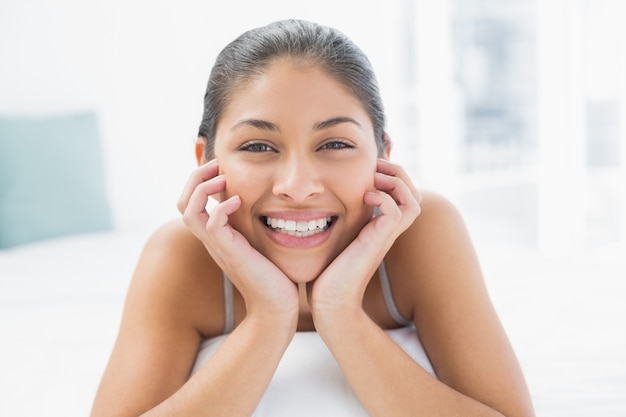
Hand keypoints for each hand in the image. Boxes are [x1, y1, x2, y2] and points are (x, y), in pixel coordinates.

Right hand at [177, 160, 298, 322]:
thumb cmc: (273, 275)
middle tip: (216, 164)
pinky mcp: (230, 252)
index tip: (221, 167)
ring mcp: (217, 246)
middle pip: (182, 202)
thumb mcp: (260, 242)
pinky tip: (239, 201)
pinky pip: (211, 225)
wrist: (276, 306)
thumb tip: (265, 203)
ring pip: (188, 210)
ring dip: (202, 188)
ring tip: (222, 178)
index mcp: (216, 235)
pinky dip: (221, 207)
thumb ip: (255, 225)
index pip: (190, 202)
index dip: (199, 180)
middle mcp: (211, 239)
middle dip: (195, 177)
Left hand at [309, 159, 421, 319]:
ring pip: (413, 200)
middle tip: (376, 166)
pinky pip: (397, 211)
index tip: (369, 168)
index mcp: (379, 228)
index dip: (392, 177)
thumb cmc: (326, 274)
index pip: (402, 196)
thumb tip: (319, 202)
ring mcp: (384, 237)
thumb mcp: (332, 238)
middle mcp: (387, 231)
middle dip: (398, 173)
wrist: (329, 302)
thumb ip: (335, 221)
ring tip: (375, 178)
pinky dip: (384, 197)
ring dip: (396, 182)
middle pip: (414, 195)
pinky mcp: (378, 242)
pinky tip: (364, 197)